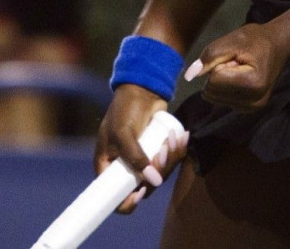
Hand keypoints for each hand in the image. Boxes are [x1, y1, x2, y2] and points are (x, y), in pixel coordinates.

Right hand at [94, 84, 188, 213]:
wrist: (143, 87)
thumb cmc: (125, 108)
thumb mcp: (124, 132)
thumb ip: (135, 157)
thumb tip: (153, 182)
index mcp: (108, 166)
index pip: (114, 197)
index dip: (128, 202)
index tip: (141, 192)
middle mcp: (125, 166)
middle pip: (143, 187)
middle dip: (157, 172)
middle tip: (162, 152)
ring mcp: (142, 158)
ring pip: (159, 174)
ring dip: (170, 160)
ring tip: (172, 138)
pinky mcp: (157, 149)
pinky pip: (170, 161)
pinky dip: (178, 152)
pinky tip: (182, 137)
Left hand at [184, 22, 289, 111]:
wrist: (278, 46)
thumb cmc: (256, 39)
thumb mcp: (233, 39)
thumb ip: (210, 55)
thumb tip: (190, 76)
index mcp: (252, 84)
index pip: (214, 80)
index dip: (218, 64)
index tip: (235, 56)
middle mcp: (254, 101)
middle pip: (212, 92)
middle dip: (218, 74)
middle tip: (236, 62)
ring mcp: (252, 108)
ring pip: (214, 98)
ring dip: (221, 81)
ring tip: (239, 69)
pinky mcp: (249, 109)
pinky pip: (222, 100)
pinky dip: (225, 88)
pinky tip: (240, 78)